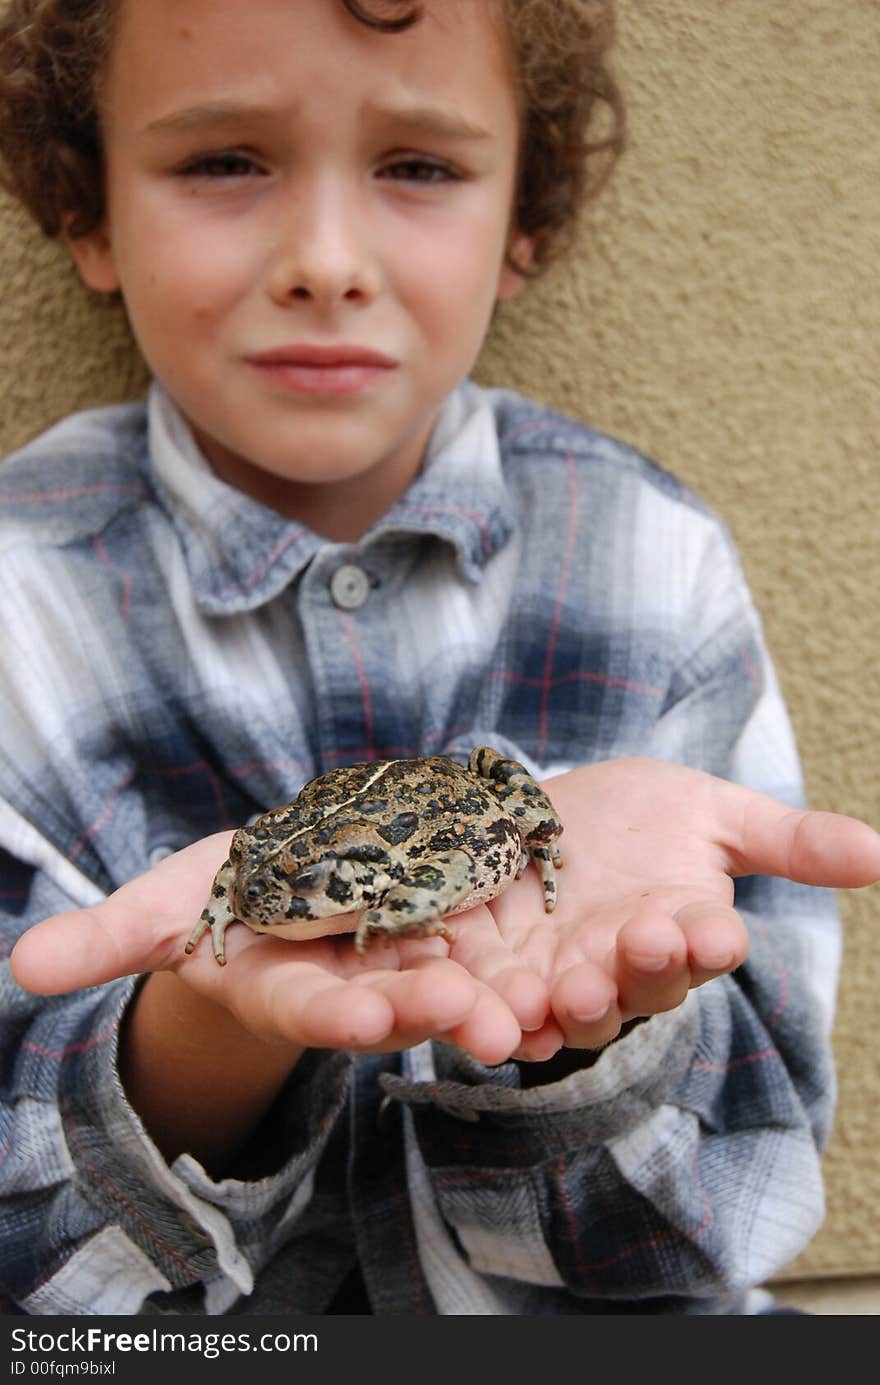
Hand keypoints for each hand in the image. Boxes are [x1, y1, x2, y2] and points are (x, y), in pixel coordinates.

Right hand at [11, 758, 879, 1067]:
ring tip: (704, 934)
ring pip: (634, 945)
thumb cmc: (301, 884)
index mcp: (414, 972)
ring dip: (668, 948)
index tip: (440, 1022)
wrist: (403, 858)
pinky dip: (793, 846)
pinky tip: (865, 850)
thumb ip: (128, 930)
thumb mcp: (208, 895)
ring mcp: (582, 914)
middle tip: (574, 998)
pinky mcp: (653, 853)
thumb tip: (21, 973)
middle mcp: (506, 959)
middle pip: (529, 989)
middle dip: (553, 996)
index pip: (407, 1007)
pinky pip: (733, 850)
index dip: (414, 1016)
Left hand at [457, 757, 879, 1058]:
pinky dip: (501, 1017)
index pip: (707, 943)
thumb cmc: (640, 816)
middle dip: (641, 971)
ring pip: (576, 1010)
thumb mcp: (712, 813)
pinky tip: (496, 1018)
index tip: (714, 931)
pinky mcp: (501, 977)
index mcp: (687, 929)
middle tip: (640, 947)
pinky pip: (504, 1010)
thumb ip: (787, 839)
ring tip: (566, 994)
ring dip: (573, 1007)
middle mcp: (630, 967)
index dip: (709, 940)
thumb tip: (879, 852)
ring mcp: (565, 978)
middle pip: (643, 985)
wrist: (542, 813)